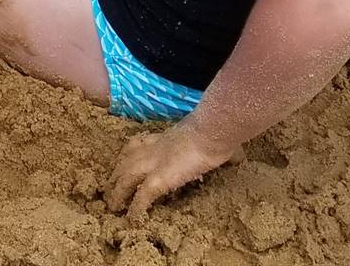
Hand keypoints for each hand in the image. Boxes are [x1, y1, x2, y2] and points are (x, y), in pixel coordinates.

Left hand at [105, 124, 236, 218]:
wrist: (212, 131)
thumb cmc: (216, 131)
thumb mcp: (213, 136)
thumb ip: (219, 147)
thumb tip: (241, 156)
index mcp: (164, 137)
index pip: (139, 143)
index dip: (130, 153)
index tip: (125, 160)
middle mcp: (153, 147)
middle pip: (126, 160)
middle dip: (116, 173)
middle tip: (108, 186)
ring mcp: (154, 162)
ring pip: (126, 178)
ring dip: (117, 192)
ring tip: (112, 206)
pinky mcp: (159, 178)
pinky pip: (142, 196)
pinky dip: (135, 208)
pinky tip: (132, 219)